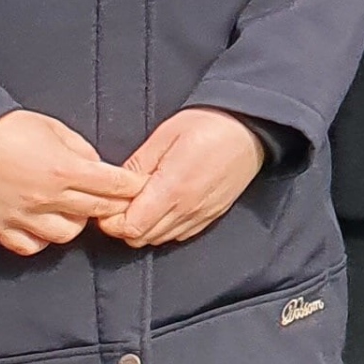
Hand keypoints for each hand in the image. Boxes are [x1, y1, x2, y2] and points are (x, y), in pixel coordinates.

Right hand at [0, 111, 144, 255]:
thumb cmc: (5, 128)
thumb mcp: (53, 128)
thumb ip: (80, 150)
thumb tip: (97, 168)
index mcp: (64, 169)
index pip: (113, 186)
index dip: (131, 187)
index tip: (138, 188)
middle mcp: (46, 197)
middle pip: (96, 212)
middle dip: (111, 205)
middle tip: (112, 200)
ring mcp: (22, 216)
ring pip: (66, 235)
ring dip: (75, 223)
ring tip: (71, 209)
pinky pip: (31, 247)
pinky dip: (41, 239)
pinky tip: (42, 224)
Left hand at [100, 108, 268, 248]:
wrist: (251, 128)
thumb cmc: (209, 125)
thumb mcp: (165, 134)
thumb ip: (138, 164)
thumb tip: (115, 186)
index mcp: (172, 188)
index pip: (130, 227)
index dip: (112, 219)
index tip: (112, 201)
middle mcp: (187, 208)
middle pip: (140, 238)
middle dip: (125, 224)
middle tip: (125, 199)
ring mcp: (201, 215)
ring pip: (158, 239)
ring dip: (145, 226)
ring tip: (145, 201)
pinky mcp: (212, 216)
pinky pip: (179, 234)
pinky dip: (165, 227)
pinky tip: (165, 205)